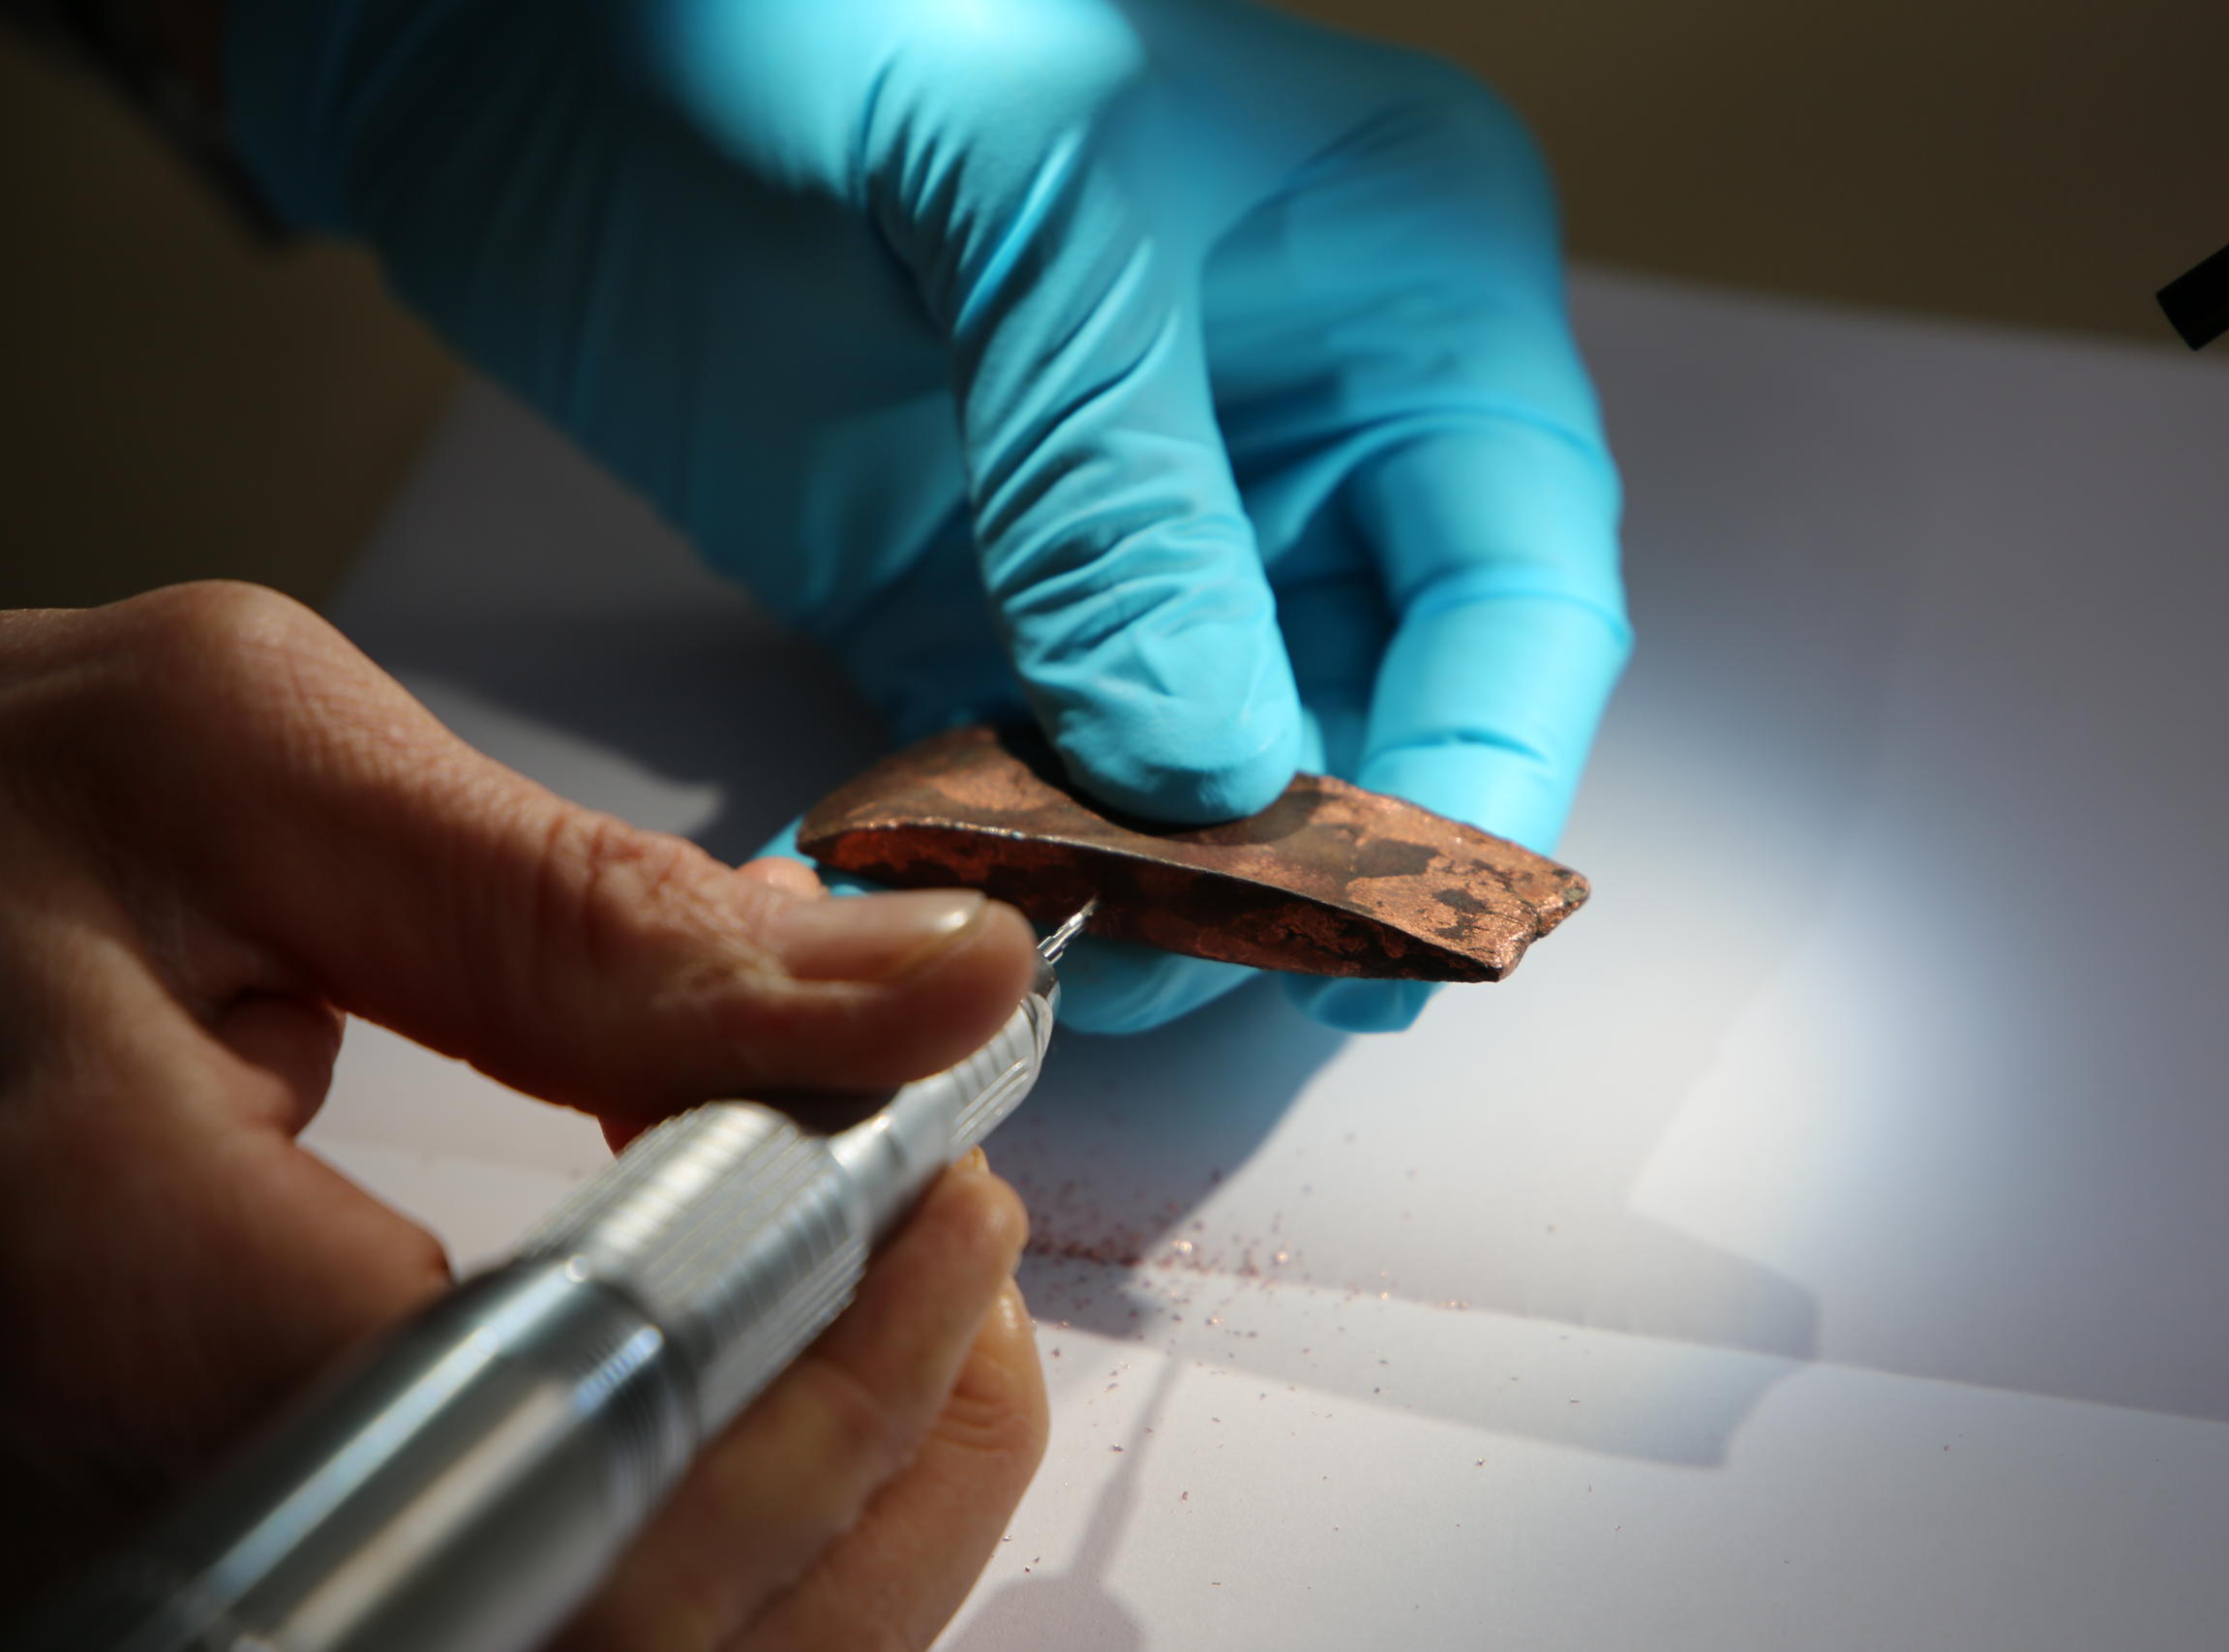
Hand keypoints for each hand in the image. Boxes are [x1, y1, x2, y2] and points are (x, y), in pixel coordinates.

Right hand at [0, 584, 1045, 1647]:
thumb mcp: (243, 773)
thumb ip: (585, 908)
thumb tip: (937, 984)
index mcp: (97, 1273)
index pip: (542, 1440)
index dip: (807, 1351)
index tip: (933, 1186)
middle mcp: (120, 1494)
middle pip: (607, 1624)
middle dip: (862, 1438)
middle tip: (948, 1229)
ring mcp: (183, 1560)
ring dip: (817, 1498)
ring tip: (887, 1281)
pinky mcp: (260, 1551)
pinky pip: (533, 1611)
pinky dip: (705, 1518)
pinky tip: (756, 1351)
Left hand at [223, 0, 1632, 1033]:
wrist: (529, 30)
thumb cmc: (815, 9)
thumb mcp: (1029, 195)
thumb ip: (1130, 489)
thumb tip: (1217, 776)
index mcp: (1408, 281)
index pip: (1519, 578)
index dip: (1485, 765)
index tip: (1394, 926)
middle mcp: (1304, 423)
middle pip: (1386, 708)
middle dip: (1312, 861)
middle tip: (1201, 962)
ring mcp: (1139, 529)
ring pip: (1218, 774)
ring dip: (1156, 884)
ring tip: (1068, 954)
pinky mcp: (981, 600)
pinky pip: (1037, 775)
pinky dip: (1008, 854)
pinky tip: (953, 897)